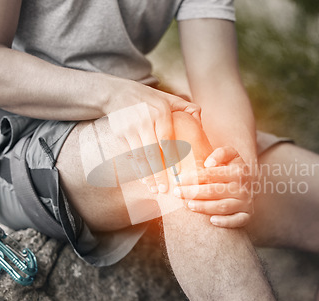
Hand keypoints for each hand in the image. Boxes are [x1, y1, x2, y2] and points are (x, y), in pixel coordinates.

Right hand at [106, 79, 199, 193]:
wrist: (118, 93)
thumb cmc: (148, 99)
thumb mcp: (167, 98)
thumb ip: (186, 108)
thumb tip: (200, 123)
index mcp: (160, 112)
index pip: (167, 138)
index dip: (172, 156)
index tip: (178, 172)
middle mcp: (145, 120)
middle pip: (152, 151)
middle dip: (159, 172)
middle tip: (166, 188)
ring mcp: (131, 128)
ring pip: (140, 156)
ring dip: (148, 175)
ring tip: (155, 189)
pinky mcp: (121, 133)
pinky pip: (131, 155)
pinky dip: (138, 169)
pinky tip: (144, 180)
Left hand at [174, 146, 254, 227]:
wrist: (250, 184)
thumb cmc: (232, 168)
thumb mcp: (230, 155)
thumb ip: (220, 154)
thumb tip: (209, 163)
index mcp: (238, 171)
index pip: (211, 174)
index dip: (193, 177)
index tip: (179, 179)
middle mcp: (243, 187)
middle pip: (214, 190)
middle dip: (193, 192)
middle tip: (177, 192)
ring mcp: (245, 202)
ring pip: (222, 206)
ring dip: (204, 207)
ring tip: (188, 205)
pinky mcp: (247, 215)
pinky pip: (237, 221)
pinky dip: (225, 222)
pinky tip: (211, 221)